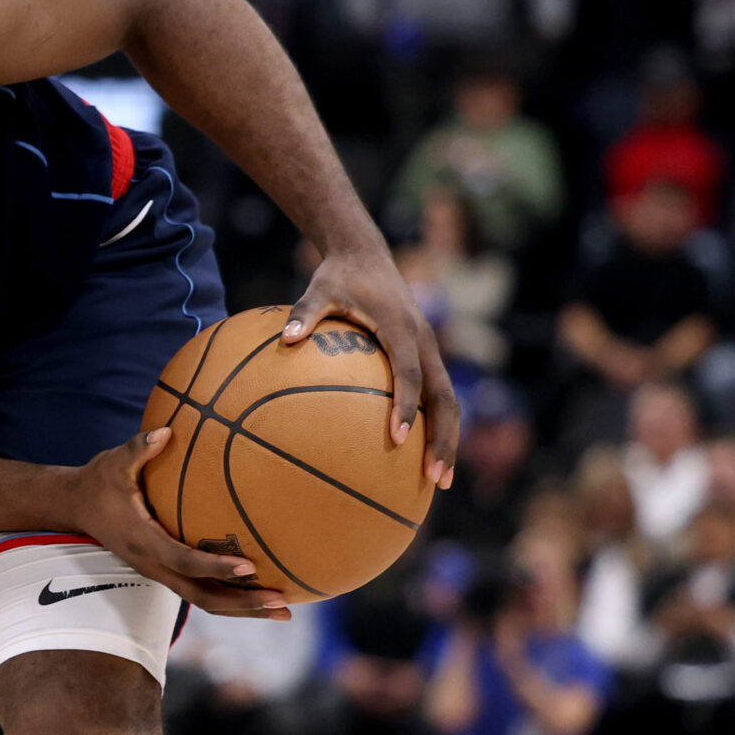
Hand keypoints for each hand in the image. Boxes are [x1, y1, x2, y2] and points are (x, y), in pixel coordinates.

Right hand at [68, 430, 290, 618]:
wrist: (75, 506)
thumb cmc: (99, 481)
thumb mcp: (113, 462)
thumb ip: (139, 448)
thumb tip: (166, 431)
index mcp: (141, 541)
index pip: (183, 560)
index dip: (215, 567)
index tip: (249, 566)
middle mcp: (152, 564)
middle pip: (201, 596)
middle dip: (241, 603)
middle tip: (280, 603)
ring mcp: (159, 572)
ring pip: (203, 601)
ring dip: (242, 610)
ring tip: (283, 612)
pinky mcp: (165, 571)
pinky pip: (200, 592)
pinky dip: (231, 600)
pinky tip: (260, 597)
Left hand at [285, 245, 459, 485]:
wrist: (366, 255)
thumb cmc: (339, 276)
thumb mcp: (319, 289)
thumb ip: (305, 313)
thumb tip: (286, 338)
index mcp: (403, 329)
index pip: (410, 375)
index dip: (406, 407)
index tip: (397, 439)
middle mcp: (424, 342)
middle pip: (445, 398)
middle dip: (444, 438)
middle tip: (434, 477)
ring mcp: (429, 350)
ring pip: (448, 400)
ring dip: (448, 438)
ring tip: (439, 480)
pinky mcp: (425, 355)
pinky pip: (437, 395)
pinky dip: (437, 424)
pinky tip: (422, 455)